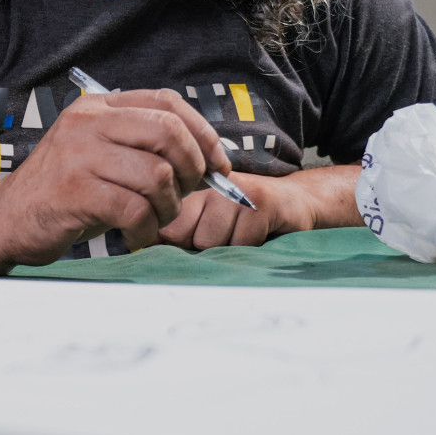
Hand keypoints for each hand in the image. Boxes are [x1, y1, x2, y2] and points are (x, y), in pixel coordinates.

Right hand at [0, 89, 230, 266]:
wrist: (5, 217)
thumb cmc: (64, 192)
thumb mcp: (100, 153)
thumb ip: (143, 146)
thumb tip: (210, 161)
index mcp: (98, 106)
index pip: (167, 101)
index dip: (203, 132)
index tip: (217, 164)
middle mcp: (88, 122)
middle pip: (168, 132)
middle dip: (192, 169)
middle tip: (186, 194)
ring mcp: (78, 154)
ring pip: (157, 175)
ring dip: (168, 208)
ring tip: (154, 220)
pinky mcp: (74, 190)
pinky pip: (135, 209)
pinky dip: (146, 230)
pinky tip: (136, 236)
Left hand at [158, 163, 362, 250]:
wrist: (295, 201)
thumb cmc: (243, 218)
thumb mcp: (205, 220)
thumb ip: (173, 232)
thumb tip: (140, 250)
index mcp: (187, 188)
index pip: (162, 228)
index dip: (177, 245)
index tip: (195, 240)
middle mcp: (205, 185)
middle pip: (181, 237)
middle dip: (200, 248)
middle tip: (224, 234)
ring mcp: (232, 192)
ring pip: (209, 244)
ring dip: (226, 250)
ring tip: (241, 232)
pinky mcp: (259, 204)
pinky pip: (239, 245)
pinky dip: (250, 249)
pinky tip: (259, 233)